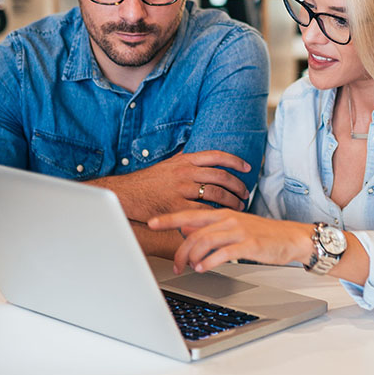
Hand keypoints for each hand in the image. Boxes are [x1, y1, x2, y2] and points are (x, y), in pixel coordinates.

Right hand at [91, 150, 251, 220]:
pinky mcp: (177, 205)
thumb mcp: (167, 165)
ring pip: (216, 194)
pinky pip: (202, 210)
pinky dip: (214, 214)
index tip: (247, 168)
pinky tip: (221, 218)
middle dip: (237, 186)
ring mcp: (182, 188)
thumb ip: (184, 162)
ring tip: (238, 206)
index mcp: (185, 160)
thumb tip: (200, 160)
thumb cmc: (145, 182)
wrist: (126, 194)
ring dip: (231, 201)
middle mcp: (185, 172)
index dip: (235, 161)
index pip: (216, 156)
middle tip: (245, 194)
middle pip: (221, 176)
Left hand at [148, 209, 312, 273]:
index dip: (169, 219)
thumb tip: (186, 229)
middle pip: (194, 231)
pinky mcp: (248, 244)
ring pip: (205, 241)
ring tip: (188, 268)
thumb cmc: (263, 234)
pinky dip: (209, 261)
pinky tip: (204, 268)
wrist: (291, 237)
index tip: (152, 223)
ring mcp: (238, 231)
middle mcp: (228, 219)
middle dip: (179, 249)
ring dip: (192, 256)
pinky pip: (223, 253)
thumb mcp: (234, 226)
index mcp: (223, 214)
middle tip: (174, 264)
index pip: (190, 214)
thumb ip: (210, 227)